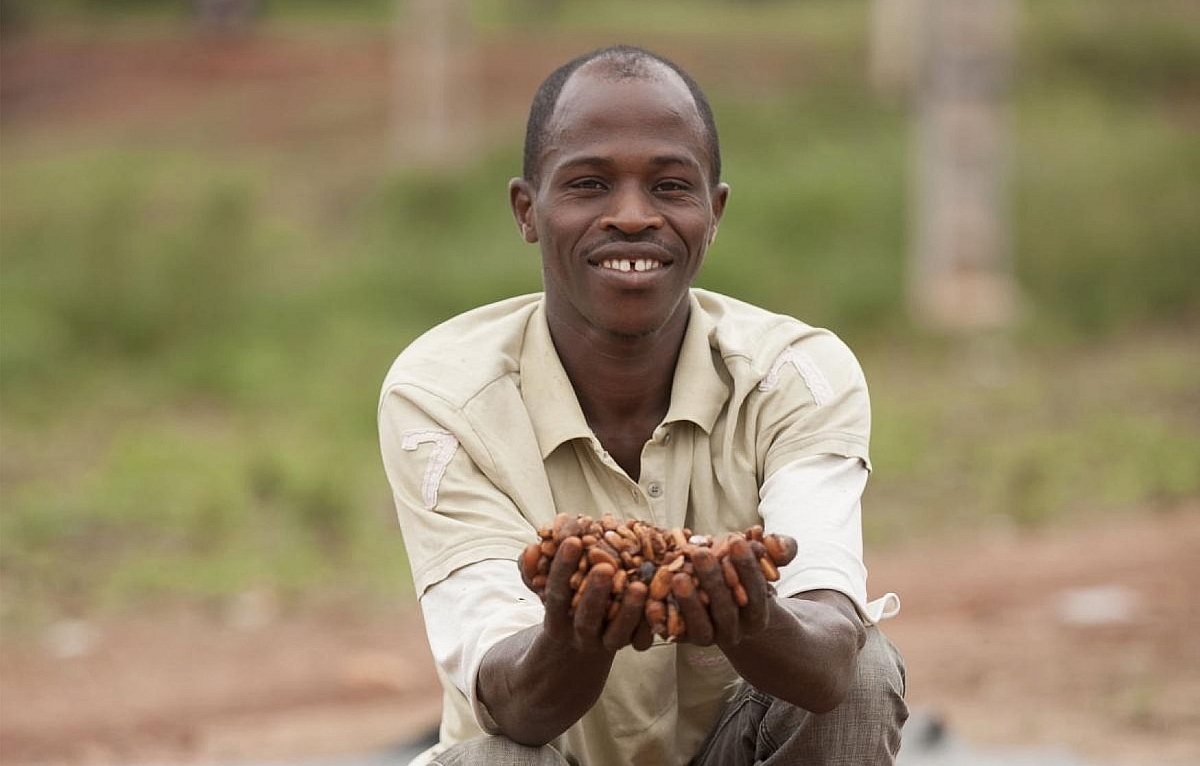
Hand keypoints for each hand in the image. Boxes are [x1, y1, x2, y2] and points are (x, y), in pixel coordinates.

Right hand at [541, 536, 650, 652]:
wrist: (581, 645)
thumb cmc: (564, 603)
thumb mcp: (544, 586)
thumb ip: (534, 568)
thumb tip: (533, 547)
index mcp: (556, 619)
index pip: (557, 593)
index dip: (563, 568)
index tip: (573, 541)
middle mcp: (580, 634)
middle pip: (586, 618)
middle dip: (594, 592)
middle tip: (604, 566)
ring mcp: (606, 643)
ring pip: (617, 633)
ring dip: (628, 610)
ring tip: (639, 585)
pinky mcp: (629, 646)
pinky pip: (642, 640)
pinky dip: (651, 622)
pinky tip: (659, 601)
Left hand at [672, 536, 771, 647]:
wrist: (721, 602)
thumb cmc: (740, 573)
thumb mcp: (760, 560)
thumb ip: (779, 548)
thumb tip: (774, 540)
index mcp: (757, 616)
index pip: (756, 593)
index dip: (748, 568)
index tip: (737, 542)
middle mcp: (734, 632)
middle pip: (726, 611)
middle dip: (714, 581)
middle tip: (701, 553)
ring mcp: (709, 638)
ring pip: (701, 627)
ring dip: (690, 602)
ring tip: (678, 575)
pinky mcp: (684, 639)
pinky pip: (673, 632)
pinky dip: (663, 617)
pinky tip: (653, 597)